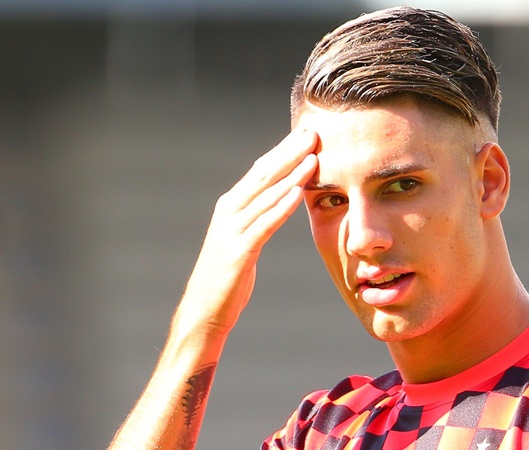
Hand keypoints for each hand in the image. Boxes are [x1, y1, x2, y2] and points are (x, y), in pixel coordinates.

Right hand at [177, 129, 317, 335]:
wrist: (205, 311)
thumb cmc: (228, 277)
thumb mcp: (244, 239)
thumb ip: (258, 217)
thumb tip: (280, 200)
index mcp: (232, 206)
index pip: (261, 170)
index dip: (284, 150)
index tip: (306, 134)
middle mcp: (230, 211)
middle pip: (264, 175)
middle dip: (289, 152)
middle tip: (313, 132)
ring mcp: (232, 230)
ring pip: (266, 196)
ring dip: (291, 175)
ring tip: (313, 157)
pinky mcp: (238, 251)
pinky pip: (264, 224)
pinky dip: (280, 207)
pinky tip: (297, 194)